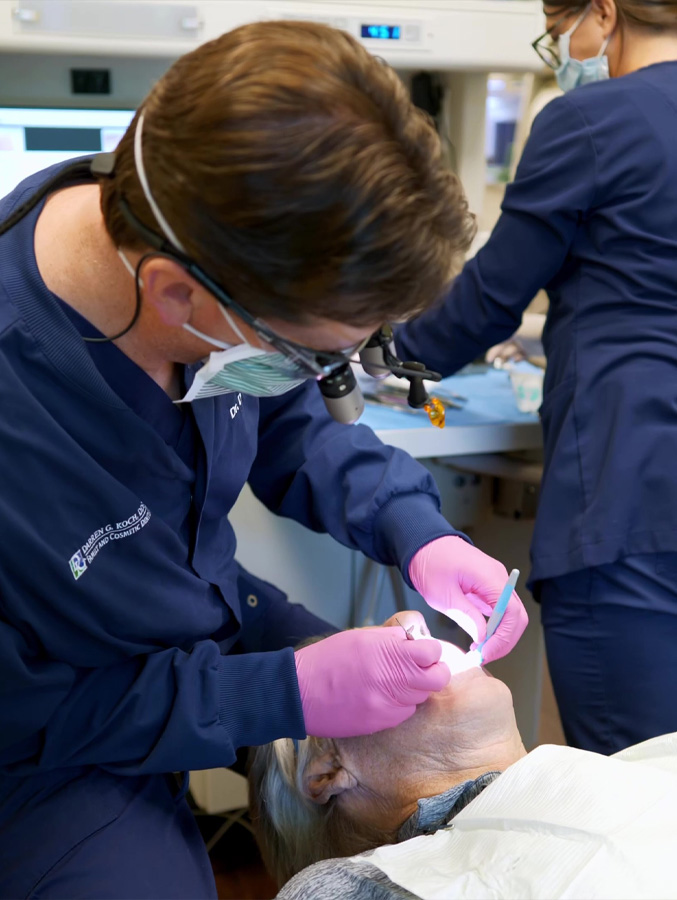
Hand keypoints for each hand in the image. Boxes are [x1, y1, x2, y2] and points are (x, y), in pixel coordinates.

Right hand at [295, 627, 449, 737]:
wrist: (299, 692)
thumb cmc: (326, 659)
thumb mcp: (360, 637)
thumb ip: (391, 639)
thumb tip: (412, 641)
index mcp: (389, 655)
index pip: (432, 653)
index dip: (430, 650)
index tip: (422, 650)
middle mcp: (394, 682)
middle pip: (437, 680)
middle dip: (433, 671)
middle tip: (421, 667)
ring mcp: (389, 707)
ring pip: (421, 698)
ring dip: (414, 689)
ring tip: (394, 681)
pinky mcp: (380, 725)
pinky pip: (403, 714)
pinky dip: (399, 704)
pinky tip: (381, 696)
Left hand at [409, 536, 527, 663]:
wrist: (424, 545)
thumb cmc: (430, 564)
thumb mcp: (444, 595)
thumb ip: (466, 616)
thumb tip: (483, 638)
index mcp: (490, 577)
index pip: (511, 612)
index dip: (503, 637)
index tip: (486, 652)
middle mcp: (499, 577)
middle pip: (517, 615)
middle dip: (505, 640)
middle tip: (484, 656)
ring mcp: (496, 581)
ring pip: (512, 614)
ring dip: (501, 635)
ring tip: (481, 650)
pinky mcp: (490, 586)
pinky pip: (501, 609)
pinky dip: (495, 626)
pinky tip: (481, 637)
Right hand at [486, 313, 545, 365]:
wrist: (556, 336)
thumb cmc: (533, 330)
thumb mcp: (514, 331)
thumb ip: (500, 336)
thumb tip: (486, 338)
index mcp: (513, 325)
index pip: (499, 336)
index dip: (492, 346)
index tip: (488, 359)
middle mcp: (517, 333)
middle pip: (502, 345)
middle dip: (497, 353)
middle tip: (491, 362)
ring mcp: (524, 342)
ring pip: (510, 351)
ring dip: (505, 357)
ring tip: (502, 362)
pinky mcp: (531, 350)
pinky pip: (520, 356)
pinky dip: (517, 359)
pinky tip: (516, 360)